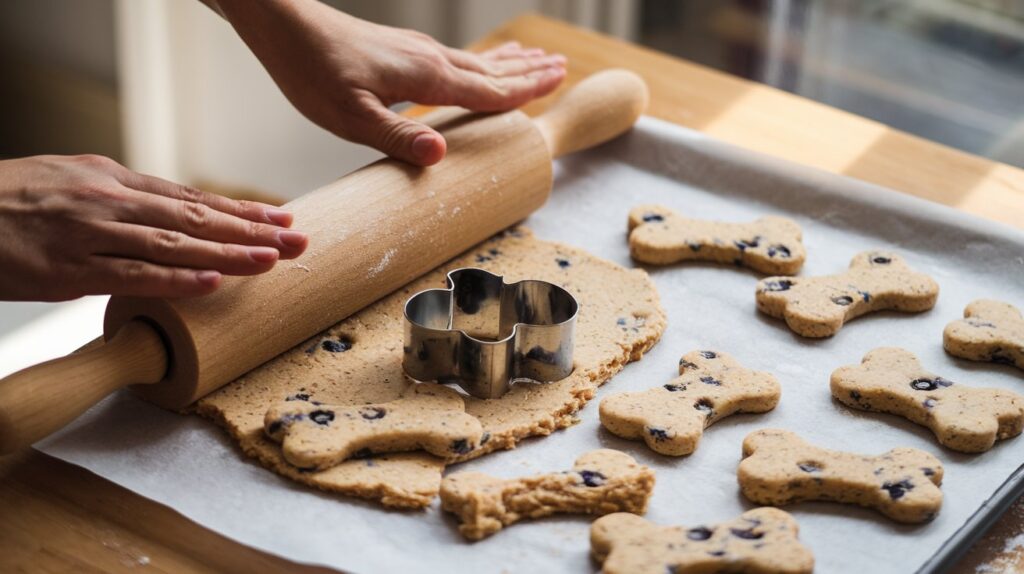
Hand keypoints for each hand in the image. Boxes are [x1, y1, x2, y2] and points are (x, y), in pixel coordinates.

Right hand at [0, 154, 307, 300]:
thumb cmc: (10, 202)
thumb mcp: (71, 184)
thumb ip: (120, 203)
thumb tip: (167, 224)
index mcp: (113, 179)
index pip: (190, 197)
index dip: (239, 210)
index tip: (280, 219)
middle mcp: (109, 199)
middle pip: (195, 216)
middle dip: (252, 229)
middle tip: (298, 240)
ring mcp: (90, 233)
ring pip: (173, 244)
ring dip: (228, 253)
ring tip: (273, 260)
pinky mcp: (67, 269)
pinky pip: (131, 274)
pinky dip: (176, 279)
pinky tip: (212, 282)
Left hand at [210, 0, 566, 165]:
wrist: (287, 28)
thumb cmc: (313, 72)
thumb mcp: (350, 118)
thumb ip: (396, 137)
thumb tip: (440, 155)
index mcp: (425, 78)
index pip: (487, 90)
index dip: (523, 91)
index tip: (556, 83)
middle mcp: (429, 59)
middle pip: (491, 70)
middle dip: (527, 72)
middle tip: (561, 68)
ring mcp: (418, 51)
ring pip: (476, 60)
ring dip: (508, 63)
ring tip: (535, 59)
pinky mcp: (403, 50)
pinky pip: (456, 57)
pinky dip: (480, 60)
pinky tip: (479, 62)